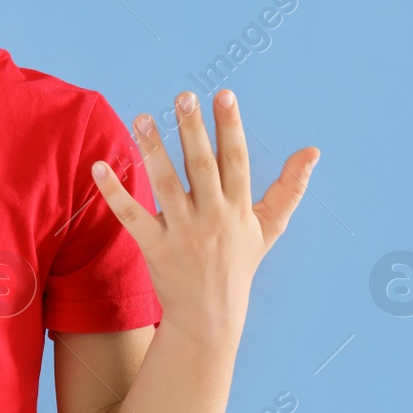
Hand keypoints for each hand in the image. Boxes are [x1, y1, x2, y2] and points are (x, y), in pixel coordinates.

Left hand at [89, 89, 318, 342]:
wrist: (210, 318)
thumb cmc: (238, 265)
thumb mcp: (268, 228)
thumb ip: (289, 188)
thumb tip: (313, 151)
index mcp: (238, 210)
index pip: (235, 161)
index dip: (230, 127)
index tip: (224, 94)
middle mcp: (212, 219)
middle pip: (201, 168)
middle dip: (193, 131)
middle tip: (184, 96)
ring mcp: (182, 234)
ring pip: (165, 186)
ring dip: (153, 151)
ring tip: (142, 118)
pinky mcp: (155, 248)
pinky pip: (131, 216)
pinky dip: (114, 192)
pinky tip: (99, 166)